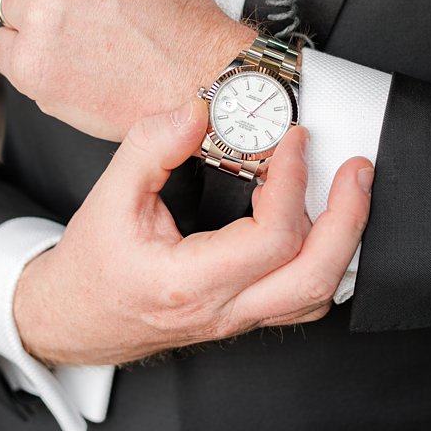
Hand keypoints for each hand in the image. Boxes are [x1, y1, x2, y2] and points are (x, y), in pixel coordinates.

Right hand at [13, 98, 372, 366]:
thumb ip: (151, 148)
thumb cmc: (90, 268)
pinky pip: (303, 298)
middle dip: (349, 218)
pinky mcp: (244, 316)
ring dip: (344, 242)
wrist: (74, 318)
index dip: (292, 183)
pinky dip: (326, 261)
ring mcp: (238, 319)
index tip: (291, 142)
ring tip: (348, 193)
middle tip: (355, 171)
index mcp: (188, 282)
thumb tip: (198, 110)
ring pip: (317, 295)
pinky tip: (325, 228)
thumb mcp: (108, 197)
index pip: (270, 239)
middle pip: (315, 277)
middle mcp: (222, 309)